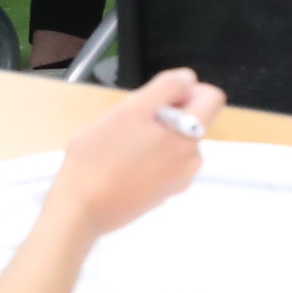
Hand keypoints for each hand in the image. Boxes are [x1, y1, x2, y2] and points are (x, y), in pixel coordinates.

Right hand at [39, 69, 223, 242]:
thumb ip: (165, 89)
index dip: (187, 89)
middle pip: (190, 120)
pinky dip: (148, 158)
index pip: (212, 98)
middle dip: (164, 115)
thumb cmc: (100, 157)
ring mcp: (177, 182)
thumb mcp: (130, 109)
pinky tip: (120, 167)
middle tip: (130, 124)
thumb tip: (189, 81)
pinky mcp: (160, 197)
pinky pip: (163, 165)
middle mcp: (191, 162)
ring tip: (121, 147)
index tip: (158, 99)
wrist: (79, 211)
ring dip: (154, 137)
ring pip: (174, 142)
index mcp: (190, 137)